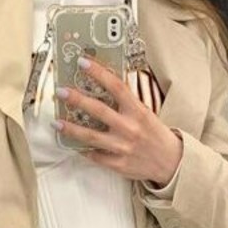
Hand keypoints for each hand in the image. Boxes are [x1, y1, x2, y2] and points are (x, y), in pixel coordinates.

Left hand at [55, 56, 182, 185]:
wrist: (171, 162)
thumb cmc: (155, 134)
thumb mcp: (145, 113)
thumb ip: (126, 102)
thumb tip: (103, 85)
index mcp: (138, 111)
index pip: (116, 86)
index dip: (98, 72)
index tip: (83, 63)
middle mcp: (129, 128)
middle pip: (99, 110)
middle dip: (77, 99)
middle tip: (61, 91)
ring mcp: (123, 147)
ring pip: (91, 136)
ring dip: (71, 129)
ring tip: (56, 123)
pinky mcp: (119, 164)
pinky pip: (95, 156)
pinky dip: (83, 150)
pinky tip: (71, 144)